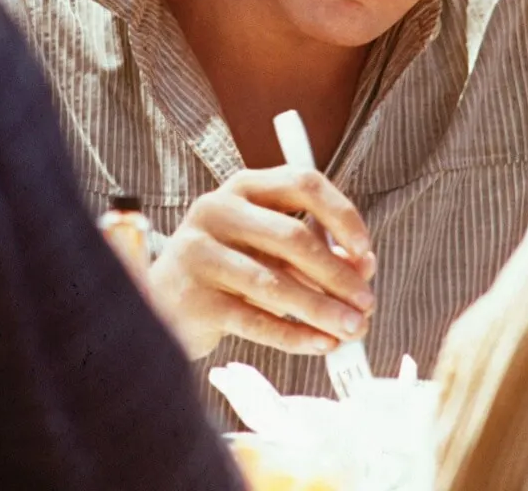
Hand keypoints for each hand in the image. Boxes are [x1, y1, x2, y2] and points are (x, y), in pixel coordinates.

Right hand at [146, 166, 376, 358]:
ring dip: (322, 310)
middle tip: (366, 303)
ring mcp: (200, 253)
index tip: (365, 250)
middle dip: (337, 275)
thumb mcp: (271, 249)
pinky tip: (321, 344)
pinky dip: (294, 335)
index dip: (342, 215)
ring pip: (274, 283)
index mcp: (244, 187)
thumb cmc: (229, 269)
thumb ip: (317, 251)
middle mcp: (217, 210)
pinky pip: (254, 320)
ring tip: (352, 330)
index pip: (303, 183)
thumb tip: (365, 267)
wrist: (161, 303)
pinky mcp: (194, 298)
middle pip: (291, 236)